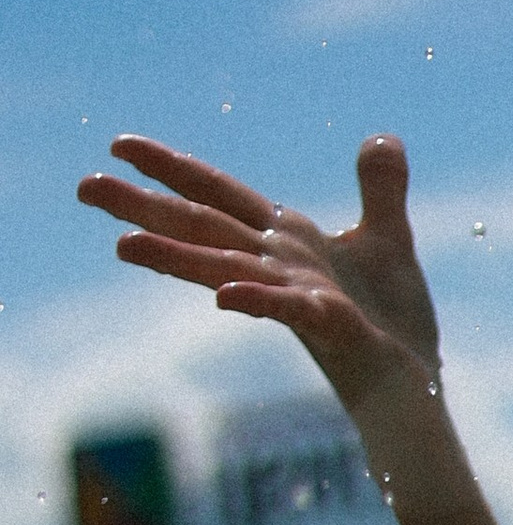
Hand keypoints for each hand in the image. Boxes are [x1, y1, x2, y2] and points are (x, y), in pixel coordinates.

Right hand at [75, 131, 443, 441]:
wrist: (416, 387)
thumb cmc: (395, 323)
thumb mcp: (390, 239)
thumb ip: (380, 189)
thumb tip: (384, 137)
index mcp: (286, 240)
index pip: (219, 195)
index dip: (171, 168)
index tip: (119, 146)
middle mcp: (279, 266)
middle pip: (203, 227)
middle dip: (143, 206)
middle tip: (84, 188)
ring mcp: (298, 298)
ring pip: (227, 269)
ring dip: (176, 256)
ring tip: (121, 245)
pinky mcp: (331, 329)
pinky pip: (287, 311)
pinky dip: (256, 300)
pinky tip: (225, 297)